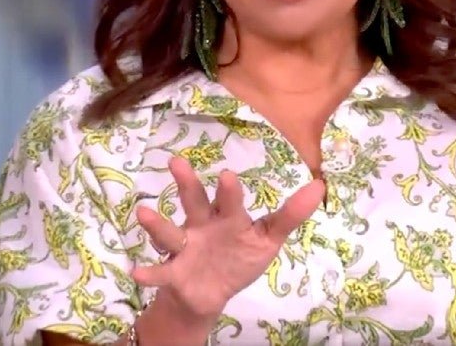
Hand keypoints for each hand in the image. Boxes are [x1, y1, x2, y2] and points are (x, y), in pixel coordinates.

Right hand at [130, 157, 324, 321]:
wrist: (211, 292)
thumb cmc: (239, 256)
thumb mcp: (267, 238)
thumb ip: (290, 215)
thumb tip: (319, 186)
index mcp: (226, 216)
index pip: (228, 200)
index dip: (228, 191)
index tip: (225, 175)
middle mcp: (201, 225)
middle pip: (194, 202)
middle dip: (186, 184)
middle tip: (177, 163)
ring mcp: (185, 247)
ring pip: (170, 233)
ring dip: (157, 224)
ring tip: (145, 212)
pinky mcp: (173, 272)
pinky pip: (160, 272)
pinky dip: (149, 272)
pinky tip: (136, 272)